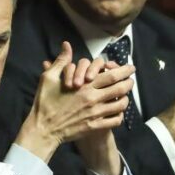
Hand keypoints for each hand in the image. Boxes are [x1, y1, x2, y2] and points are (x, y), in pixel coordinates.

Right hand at [16, 41, 133, 161]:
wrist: (43, 129)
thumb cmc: (45, 101)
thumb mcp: (48, 78)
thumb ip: (61, 61)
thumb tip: (67, 45)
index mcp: (85, 86)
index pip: (112, 75)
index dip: (124, 70)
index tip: (130, 67)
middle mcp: (94, 99)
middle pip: (120, 88)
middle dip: (129, 82)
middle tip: (131, 79)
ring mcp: (96, 114)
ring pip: (120, 105)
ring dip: (126, 98)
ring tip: (126, 95)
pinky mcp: (95, 126)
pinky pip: (115, 121)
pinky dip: (120, 115)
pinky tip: (117, 112)